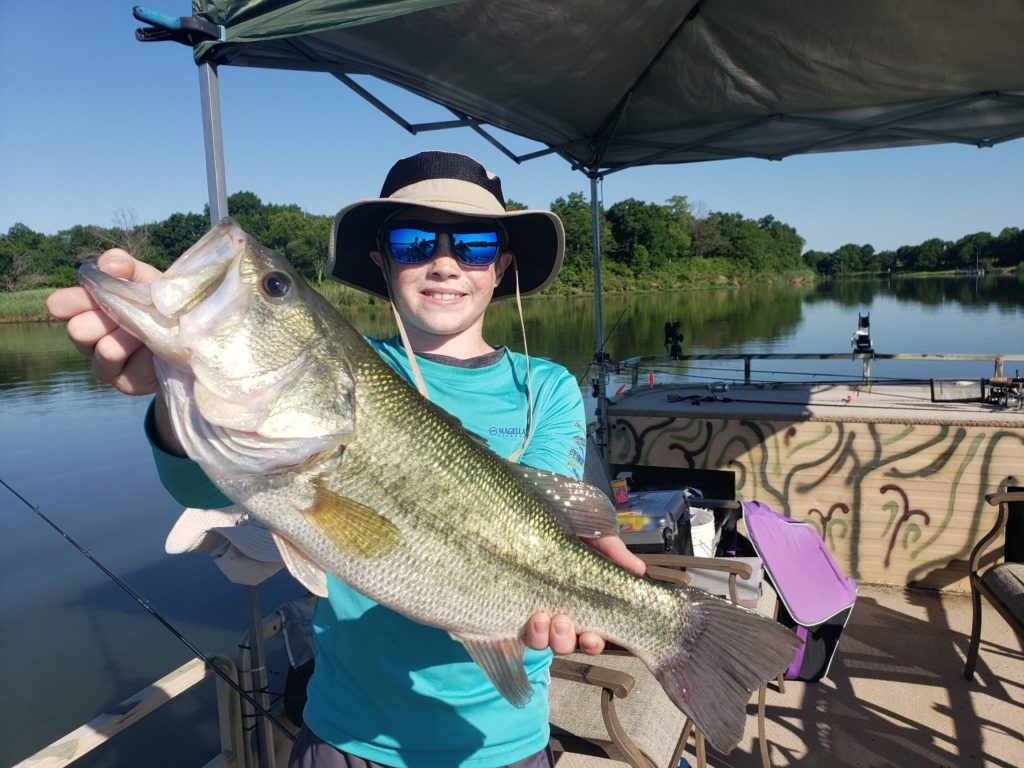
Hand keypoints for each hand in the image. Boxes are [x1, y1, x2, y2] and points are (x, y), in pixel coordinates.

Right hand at [46, 251, 183, 453]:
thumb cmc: (165, 306)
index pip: (63, 305)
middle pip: (78, 329)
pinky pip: (125, 369)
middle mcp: (90, 336)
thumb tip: (109, 265)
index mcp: (90, 308)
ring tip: (142, 331)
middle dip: (102, 318)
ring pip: (101, 350)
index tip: (85, 296)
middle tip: (123, 313)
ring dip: (126, 336)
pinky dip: (140, 356)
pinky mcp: (123, 382)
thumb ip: (128, 268)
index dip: (71, 301)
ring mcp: (104, 362)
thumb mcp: (150, 281)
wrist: (194, 341)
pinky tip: (150, 348)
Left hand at [525, 535, 645, 655]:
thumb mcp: (593, 535)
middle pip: (566, 643)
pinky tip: (529, 618)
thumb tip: (638, 569)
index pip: (592, 634)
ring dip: (544, 637)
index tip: (591, 637)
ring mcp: (535, 613)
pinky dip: (526, 632)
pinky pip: (519, 632)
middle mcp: (559, 613)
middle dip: (565, 640)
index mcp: (582, 603)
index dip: (593, 643)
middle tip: (562, 621)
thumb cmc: (565, 530)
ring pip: (542, 642)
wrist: (526, 518)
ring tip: (541, 618)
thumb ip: (614, 551)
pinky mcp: (513, 610)